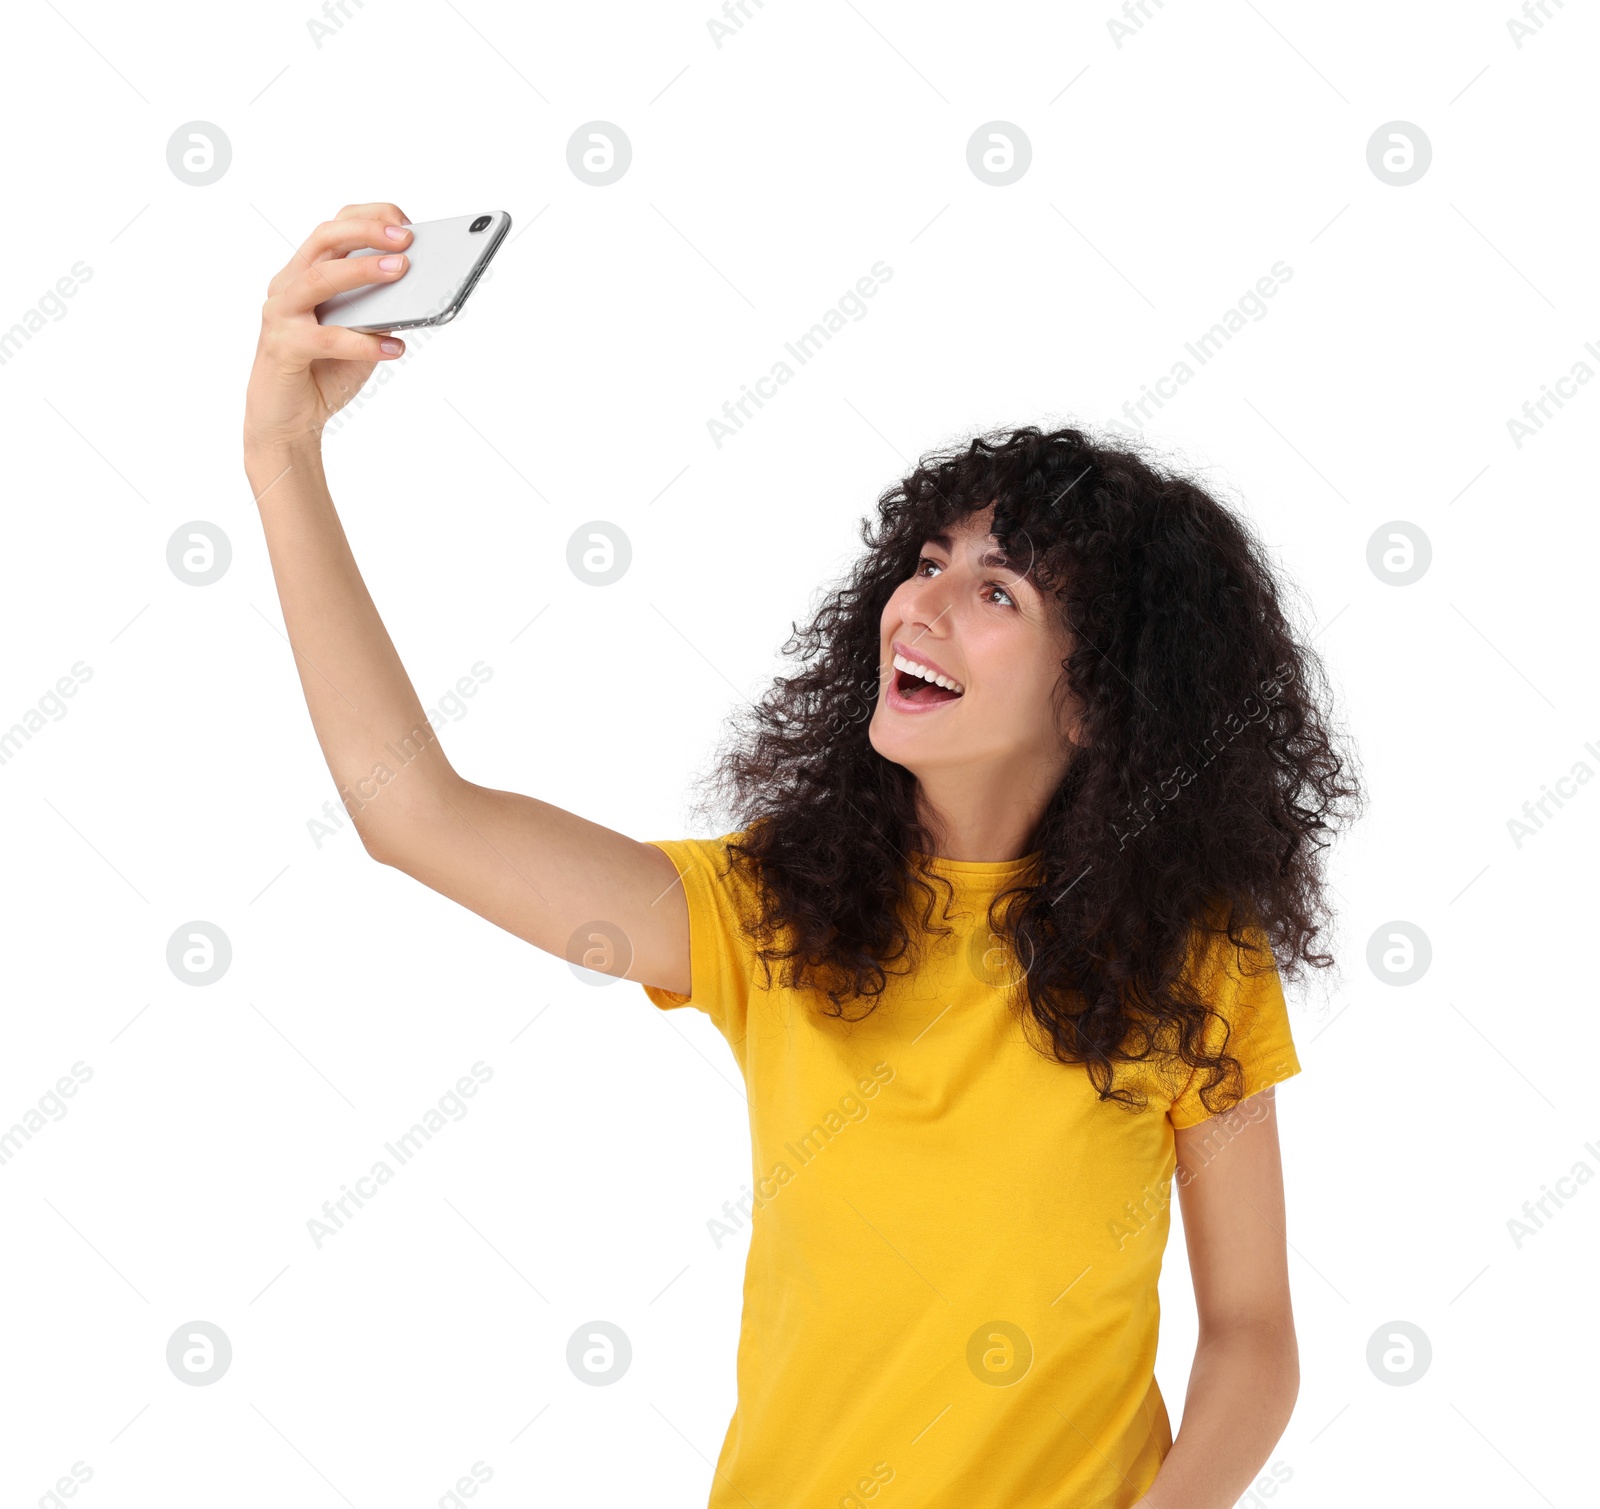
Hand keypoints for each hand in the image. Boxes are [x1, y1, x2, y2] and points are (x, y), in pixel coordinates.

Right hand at [243, 201, 413, 453]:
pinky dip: (363, 342)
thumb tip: (419, 288)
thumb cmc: (324, 371)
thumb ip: (379, 310)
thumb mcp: (360, 334)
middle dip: (367, 232)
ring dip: (362, 270)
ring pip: (320, 278)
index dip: (368, 218)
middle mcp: (288, 286)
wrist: (288, 420)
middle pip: (325, 240)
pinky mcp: (283, 348)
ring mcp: (281, 315)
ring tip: (401, 270)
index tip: (404, 219)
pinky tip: (395, 347)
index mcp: (305, 274)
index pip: (333, 228)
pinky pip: (326, 338)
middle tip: (407, 238)